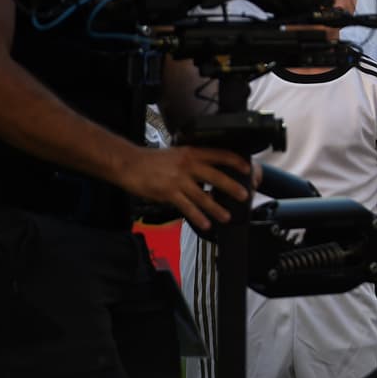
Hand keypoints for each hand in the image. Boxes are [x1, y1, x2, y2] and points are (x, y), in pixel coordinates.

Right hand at [117, 145, 251, 231]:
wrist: (129, 164)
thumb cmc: (152, 160)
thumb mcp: (177, 153)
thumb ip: (192, 161)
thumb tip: (209, 173)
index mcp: (191, 153)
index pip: (219, 155)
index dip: (235, 161)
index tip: (247, 168)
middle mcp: (187, 165)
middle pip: (216, 176)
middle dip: (232, 187)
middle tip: (244, 195)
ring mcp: (178, 180)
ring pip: (203, 196)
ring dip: (216, 208)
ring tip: (227, 216)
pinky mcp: (168, 193)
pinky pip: (187, 207)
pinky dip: (197, 217)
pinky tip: (205, 224)